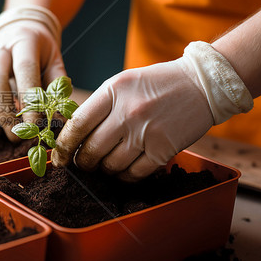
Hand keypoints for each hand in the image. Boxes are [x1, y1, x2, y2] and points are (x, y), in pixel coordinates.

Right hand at [0, 5, 65, 140]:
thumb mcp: (54, 61)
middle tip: (15, 135)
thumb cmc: (40, 51)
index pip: (25, 69)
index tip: (35, 126)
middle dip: (4, 110)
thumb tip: (59, 118)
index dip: (29, 99)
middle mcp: (0, 48)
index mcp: (24, 41)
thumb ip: (57, 87)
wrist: (18, 30)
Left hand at [52, 41, 253, 181]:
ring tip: (106, 164)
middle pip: (91, 150)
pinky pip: (134, 174)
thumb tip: (72, 135)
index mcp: (113, 92)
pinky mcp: (164, 149)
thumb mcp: (122, 83)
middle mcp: (127, 112)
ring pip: (111, 165)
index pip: (78, 124)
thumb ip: (98, 106)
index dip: (64, 145)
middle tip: (83, 163)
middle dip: (83, 162)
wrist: (201, 84)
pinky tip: (125, 170)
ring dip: (104, 170)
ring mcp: (146, 132)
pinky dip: (125, 176)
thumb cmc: (156, 84)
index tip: (59, 156)